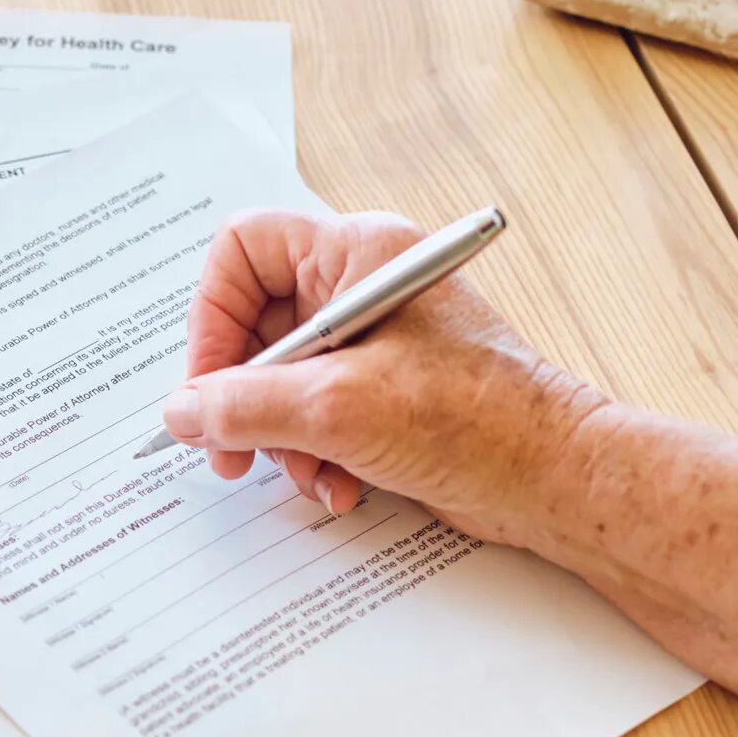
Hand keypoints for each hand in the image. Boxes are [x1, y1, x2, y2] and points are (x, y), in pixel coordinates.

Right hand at [157, 209, 610, 552]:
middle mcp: (362, 287)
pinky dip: (315, 455)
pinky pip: (315, 416)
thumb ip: (243, 406)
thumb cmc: (478, 421)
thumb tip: (182, 412)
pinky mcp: (385, 394)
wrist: (555, 480)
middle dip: (243, 399)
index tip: (208, 385)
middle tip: (231, 452)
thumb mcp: (337, 409)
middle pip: (255, 326)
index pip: (243, 251)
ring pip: (281, 381)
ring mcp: (375, 342)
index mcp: (358, 254)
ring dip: (282, 439)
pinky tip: (341, 485)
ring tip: (313, 474)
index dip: (212, 317)